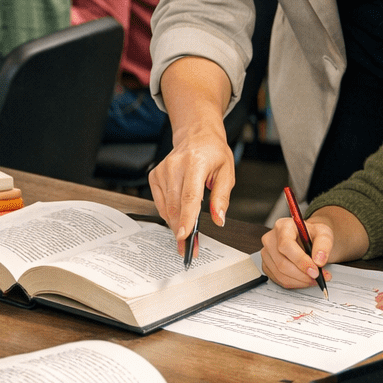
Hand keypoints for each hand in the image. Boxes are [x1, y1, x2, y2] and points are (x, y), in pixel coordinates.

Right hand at [148, 121, 231, 253]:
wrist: (196, 135)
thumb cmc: (213, 153)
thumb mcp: (227, 172)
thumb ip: (221, 197)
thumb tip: (218, 219)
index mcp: (195, 163)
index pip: (189, 196)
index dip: (186, 218)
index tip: (184, 236)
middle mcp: (175, 166)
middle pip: (176, 205)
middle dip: (181, 229)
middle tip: (188, 248)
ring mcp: (162, 170)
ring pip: (166, 207)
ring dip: (175, 225)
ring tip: (186, 237)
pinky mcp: (154, 175)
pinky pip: (161, 203)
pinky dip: (169, 214)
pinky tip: (178, 217)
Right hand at [260, 215, 334, 287]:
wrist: (307, 239)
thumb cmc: (313, 235)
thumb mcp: (324, 233)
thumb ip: (324, 245)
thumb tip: (318, 261)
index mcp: (283, 226)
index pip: (286, 245)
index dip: (300, 261)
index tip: (315, 271)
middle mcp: (270, 239)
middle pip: (282, 263)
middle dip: (303, 275)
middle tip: (318, 277)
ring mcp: (266, 253)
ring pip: (280, 274)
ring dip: (300, 281)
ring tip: (314, 279)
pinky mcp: (266, 265)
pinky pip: (279, 280)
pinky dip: (294, 283)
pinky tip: (304, 279)